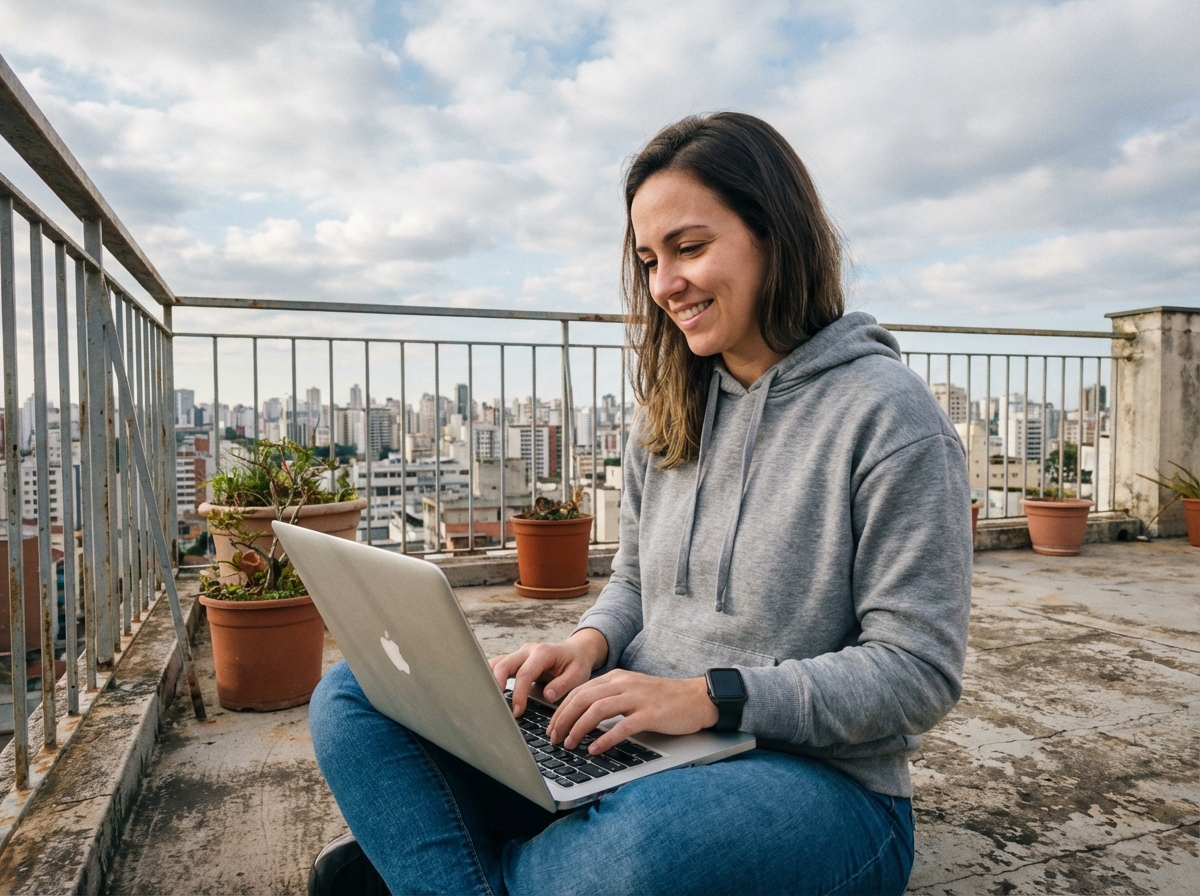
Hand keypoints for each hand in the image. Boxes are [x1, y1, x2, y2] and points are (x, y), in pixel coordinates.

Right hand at [488, 628, 608, 716]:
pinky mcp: (515, 660)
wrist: (575, 651)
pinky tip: (489, 693)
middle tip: (496, 708)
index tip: (517, 712)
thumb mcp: (578, 674)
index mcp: (543, 653)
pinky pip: (498, 666)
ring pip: (496, 663)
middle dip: (496, 686)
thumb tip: (547, 696)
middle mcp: (527, 650)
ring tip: (488, 701)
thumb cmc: (576, 663)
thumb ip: (563, 685)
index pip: (524, 674)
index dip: (519, 694)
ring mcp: (519, 654)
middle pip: (503, 665)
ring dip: (489, 681)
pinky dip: (491, 678)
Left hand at [546, 669, 719, 754]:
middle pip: (583, 698)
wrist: (697, 698)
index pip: (579, 691)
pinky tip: (595, 750)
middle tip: (554, 739)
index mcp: (616, 678)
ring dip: (579, 728)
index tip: (552, 728)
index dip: (561, 710)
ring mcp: (637, 697)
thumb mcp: (632, 692)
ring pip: (597, 709)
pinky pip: (622, 726)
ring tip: (570, 744)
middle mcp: (623, 683)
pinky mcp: (650, 713)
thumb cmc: (664, 699)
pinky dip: (605, 739)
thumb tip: (583, 718)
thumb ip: (610, 699)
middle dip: (563, 720)